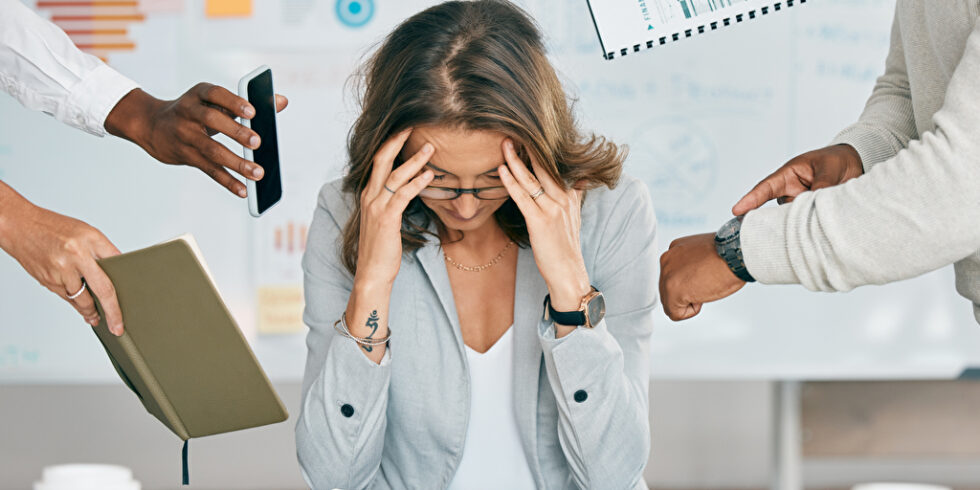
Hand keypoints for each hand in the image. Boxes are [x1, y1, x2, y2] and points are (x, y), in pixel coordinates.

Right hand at [0, 183, 123, 334]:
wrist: (20, 226)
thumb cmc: (55, 227)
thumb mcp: (87, 233)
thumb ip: (105, 251)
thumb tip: (121, 270)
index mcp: (88, 244)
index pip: (111, 273)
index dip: (119, 296)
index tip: (124, 313)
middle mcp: (73, 259)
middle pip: (99, 291)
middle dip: (110, 313)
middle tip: (116, 327)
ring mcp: (58, 272)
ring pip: (80, 299)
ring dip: (90, 310)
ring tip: (96, 317)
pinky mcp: (47, 281)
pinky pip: (66, 297)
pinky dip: (75, 303)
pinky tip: (81, 307)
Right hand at [104, 84, 288, 197]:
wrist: (153, 125)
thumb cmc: (196, 111)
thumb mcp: (215, 101)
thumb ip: (248, 103)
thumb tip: (282, 101)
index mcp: (199, 94)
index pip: (215, 94)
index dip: (233, 102)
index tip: (252, 111)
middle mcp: (189, 112)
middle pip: (212, 120)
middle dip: (236, 132)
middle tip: (257, 142)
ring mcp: (185, 135)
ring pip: (212, 150)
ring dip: (236, 163)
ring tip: (257, 173)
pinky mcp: (185, 155)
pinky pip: (208, 169)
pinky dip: (227, 180)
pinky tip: (243, 190)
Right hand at [353, 128, 434, 290]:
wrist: (372, 273)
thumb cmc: (382, 248)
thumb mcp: (384, 220)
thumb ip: (392, 203)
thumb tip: (407, 190)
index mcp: (368, 194)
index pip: (378, 161)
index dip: (391, 144)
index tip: (406, 130)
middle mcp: (369, 196)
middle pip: (381, 159)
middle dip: (397, 140)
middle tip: (414, 125)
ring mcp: (376, 207)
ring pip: (395, 174)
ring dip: (415, 159)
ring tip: (431, 147)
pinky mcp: (386, 219)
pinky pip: (403, 194)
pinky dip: (417, 182)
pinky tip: (430, 175)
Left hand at [498, 139, 590, 329]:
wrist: (569, 273)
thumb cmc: (566, 247)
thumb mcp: (574, 217)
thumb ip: (575, 195)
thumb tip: (581, 178)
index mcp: (569, 195)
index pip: (553, 166)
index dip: (540, 150)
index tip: (526, 132)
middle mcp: (563, 198)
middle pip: (543, 167)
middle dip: (527, 147)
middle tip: (512, 128)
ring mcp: (552, 209)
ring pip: (532, 179)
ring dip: (515, 159)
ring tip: (503, 142)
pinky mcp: (540, 222)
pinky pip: (523, 197)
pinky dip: (511, 182)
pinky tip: (501, 170)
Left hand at [659, 233, 745, 320]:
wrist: (735, 255)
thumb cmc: (729, 254)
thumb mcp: (704, 254)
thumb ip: (692, 265)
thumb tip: (692, 279)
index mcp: (675, 251)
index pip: (672, 276)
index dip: (691, 283)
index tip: (706, 276)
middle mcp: (667, 260)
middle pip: (668, 290)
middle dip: (687, 293)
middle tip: (707, 283)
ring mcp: (667, 276)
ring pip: (670, 302)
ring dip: (689, 301)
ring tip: (706, 287)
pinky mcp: (672, 291)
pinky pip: (675, 313)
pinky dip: (691, 311)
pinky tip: (703, 296)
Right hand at [732, 144, 862, 214]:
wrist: (854, 164)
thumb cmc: (836, 160)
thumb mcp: (829, 169)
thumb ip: (821, 186)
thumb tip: (813, 204)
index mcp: (789, 175)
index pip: (766, 188)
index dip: (750, 199)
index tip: (736, 210)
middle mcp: (790, 192)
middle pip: (776, 210)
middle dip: (777, 221)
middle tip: (785, 227)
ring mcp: (799, 204)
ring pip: (792, 219)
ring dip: (800, 223)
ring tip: (814, 222)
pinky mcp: (809, 214)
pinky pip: (805, 223)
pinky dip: (810, 227)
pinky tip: (818, 230)